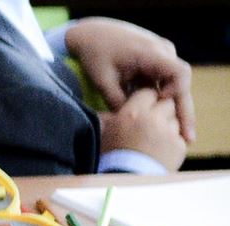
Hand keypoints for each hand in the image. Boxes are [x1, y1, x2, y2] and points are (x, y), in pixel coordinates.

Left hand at [65, 17, 195, 143]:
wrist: (92, 34)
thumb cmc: (95, 54)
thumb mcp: (103, 80)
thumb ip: (116, 100)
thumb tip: (130, 124)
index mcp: (152, 53)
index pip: (179, 74)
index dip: (176, 93)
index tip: (163, 109)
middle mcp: (163, 53)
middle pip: (181, 86)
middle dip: (184, 113)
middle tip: (187, 138)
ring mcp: (162, 58)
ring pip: (174, 88)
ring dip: (174, 111)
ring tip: (181, 137)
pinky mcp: (156, 64)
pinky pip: (164, 85)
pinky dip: (163, 104)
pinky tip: (166, 126)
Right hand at [99, 88, 186, 170]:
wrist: (128, 181)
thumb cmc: (112, 159)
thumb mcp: (105, 136)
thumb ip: (109, 120)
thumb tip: (105, 115)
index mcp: (133, 112)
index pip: (148, 93)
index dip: (146, 101)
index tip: (143, 109)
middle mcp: (153, 118)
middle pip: (167, 104)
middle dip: (161, 112)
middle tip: (151, 125)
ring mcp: (169, 132)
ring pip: (175, 120)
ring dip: (167, 127)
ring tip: (154, 142)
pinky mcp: (179, 146)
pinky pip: (179, 138)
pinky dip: (172, 144)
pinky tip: (160, 152)